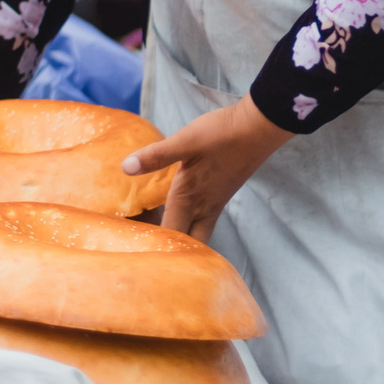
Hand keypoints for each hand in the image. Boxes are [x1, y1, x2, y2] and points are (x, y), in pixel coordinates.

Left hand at [124, 96, 292, 243]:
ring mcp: (215, 203)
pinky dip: (189, 226)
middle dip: (171, 253)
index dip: (153, 248)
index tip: (135, 254)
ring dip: (182, 241)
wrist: (258, 128)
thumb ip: (156, 156)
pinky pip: (202, 221)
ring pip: (197, 234)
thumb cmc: (223, 135)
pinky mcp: (220, 195)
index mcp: (190, 199)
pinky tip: (178, 215)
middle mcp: (203, 208)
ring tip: (161, 242)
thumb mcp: (186, 141)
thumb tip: (125, 167)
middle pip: (188, 245)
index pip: (170, 236)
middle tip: (149, 253)